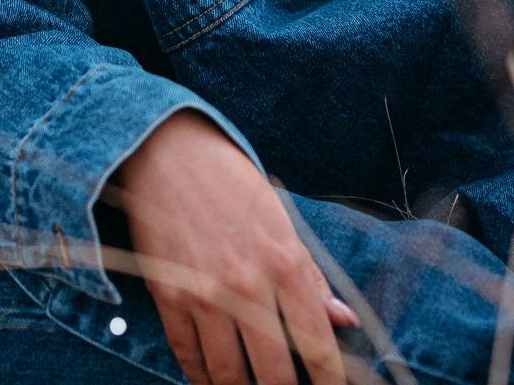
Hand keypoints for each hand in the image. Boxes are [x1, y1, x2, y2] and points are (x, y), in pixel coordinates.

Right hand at [112, 112, 357, 384]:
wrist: (167, 151)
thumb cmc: (231, 182)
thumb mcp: (281, 219)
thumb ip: (311, 274)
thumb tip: (346, 320)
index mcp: (283, 262)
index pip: (316, 344)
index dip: (328, 380)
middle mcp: (247, 285)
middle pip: (274, 373)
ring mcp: (204, 294)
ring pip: (229, 375)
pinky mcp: (169, 297)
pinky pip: (188, 357)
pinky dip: (201, 378)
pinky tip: (213, 380)